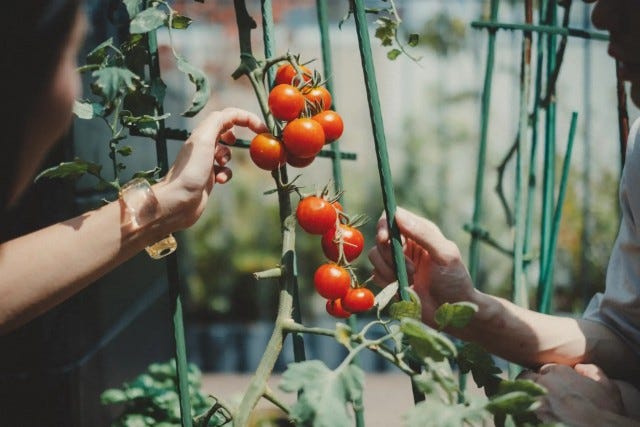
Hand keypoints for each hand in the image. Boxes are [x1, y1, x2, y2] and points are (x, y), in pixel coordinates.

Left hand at [155, 107, 266, 231]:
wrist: (177, 201)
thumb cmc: (191, 171)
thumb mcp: (204, 140)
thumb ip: (218, 122)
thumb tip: (232, 115)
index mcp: (201, 133)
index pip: (228, 116)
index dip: (247, 118)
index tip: (263, 129)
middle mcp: (202, 145)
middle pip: (226, 130)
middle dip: (238, 136)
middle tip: (253, 141)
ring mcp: (205, 162)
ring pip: (226, 152)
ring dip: (229, 158)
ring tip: (221, 165)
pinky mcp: (208, 177)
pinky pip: (224, 171)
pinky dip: (226, 174)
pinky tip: (219, 181)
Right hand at [368, 207, 474, 326]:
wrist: (451, 315)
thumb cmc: (454, 282)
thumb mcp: (445, 254)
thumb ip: (423, 233)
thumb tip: (397, 215)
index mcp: (420, 231)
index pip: (393, 217)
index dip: (385, 226)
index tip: (386, 239)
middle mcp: (405, 243)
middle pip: (380, 237)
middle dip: (390, 254)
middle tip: (411, 270)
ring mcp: (396, 261)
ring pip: (374, 255)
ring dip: (389, 270)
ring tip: (410, 281)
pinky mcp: (389, 278)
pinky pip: (375, 273)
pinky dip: (386, 281)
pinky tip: (403, 288)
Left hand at [520, 363, 627, 425]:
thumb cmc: (608, 409)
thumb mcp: (608, 386)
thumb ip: (592, 371)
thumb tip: (579, 368)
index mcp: (561, 371)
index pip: (545, 369)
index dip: (548, 377)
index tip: (552, 385)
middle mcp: (546, 381)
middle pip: (528, 376)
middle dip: (531, 382)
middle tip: (538, 392)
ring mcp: (539, 397)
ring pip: (522, 389)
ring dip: (526, 393)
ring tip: (532, 401)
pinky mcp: (535, 413)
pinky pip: (523, 405)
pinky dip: (526, 407)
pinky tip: (533, 411)